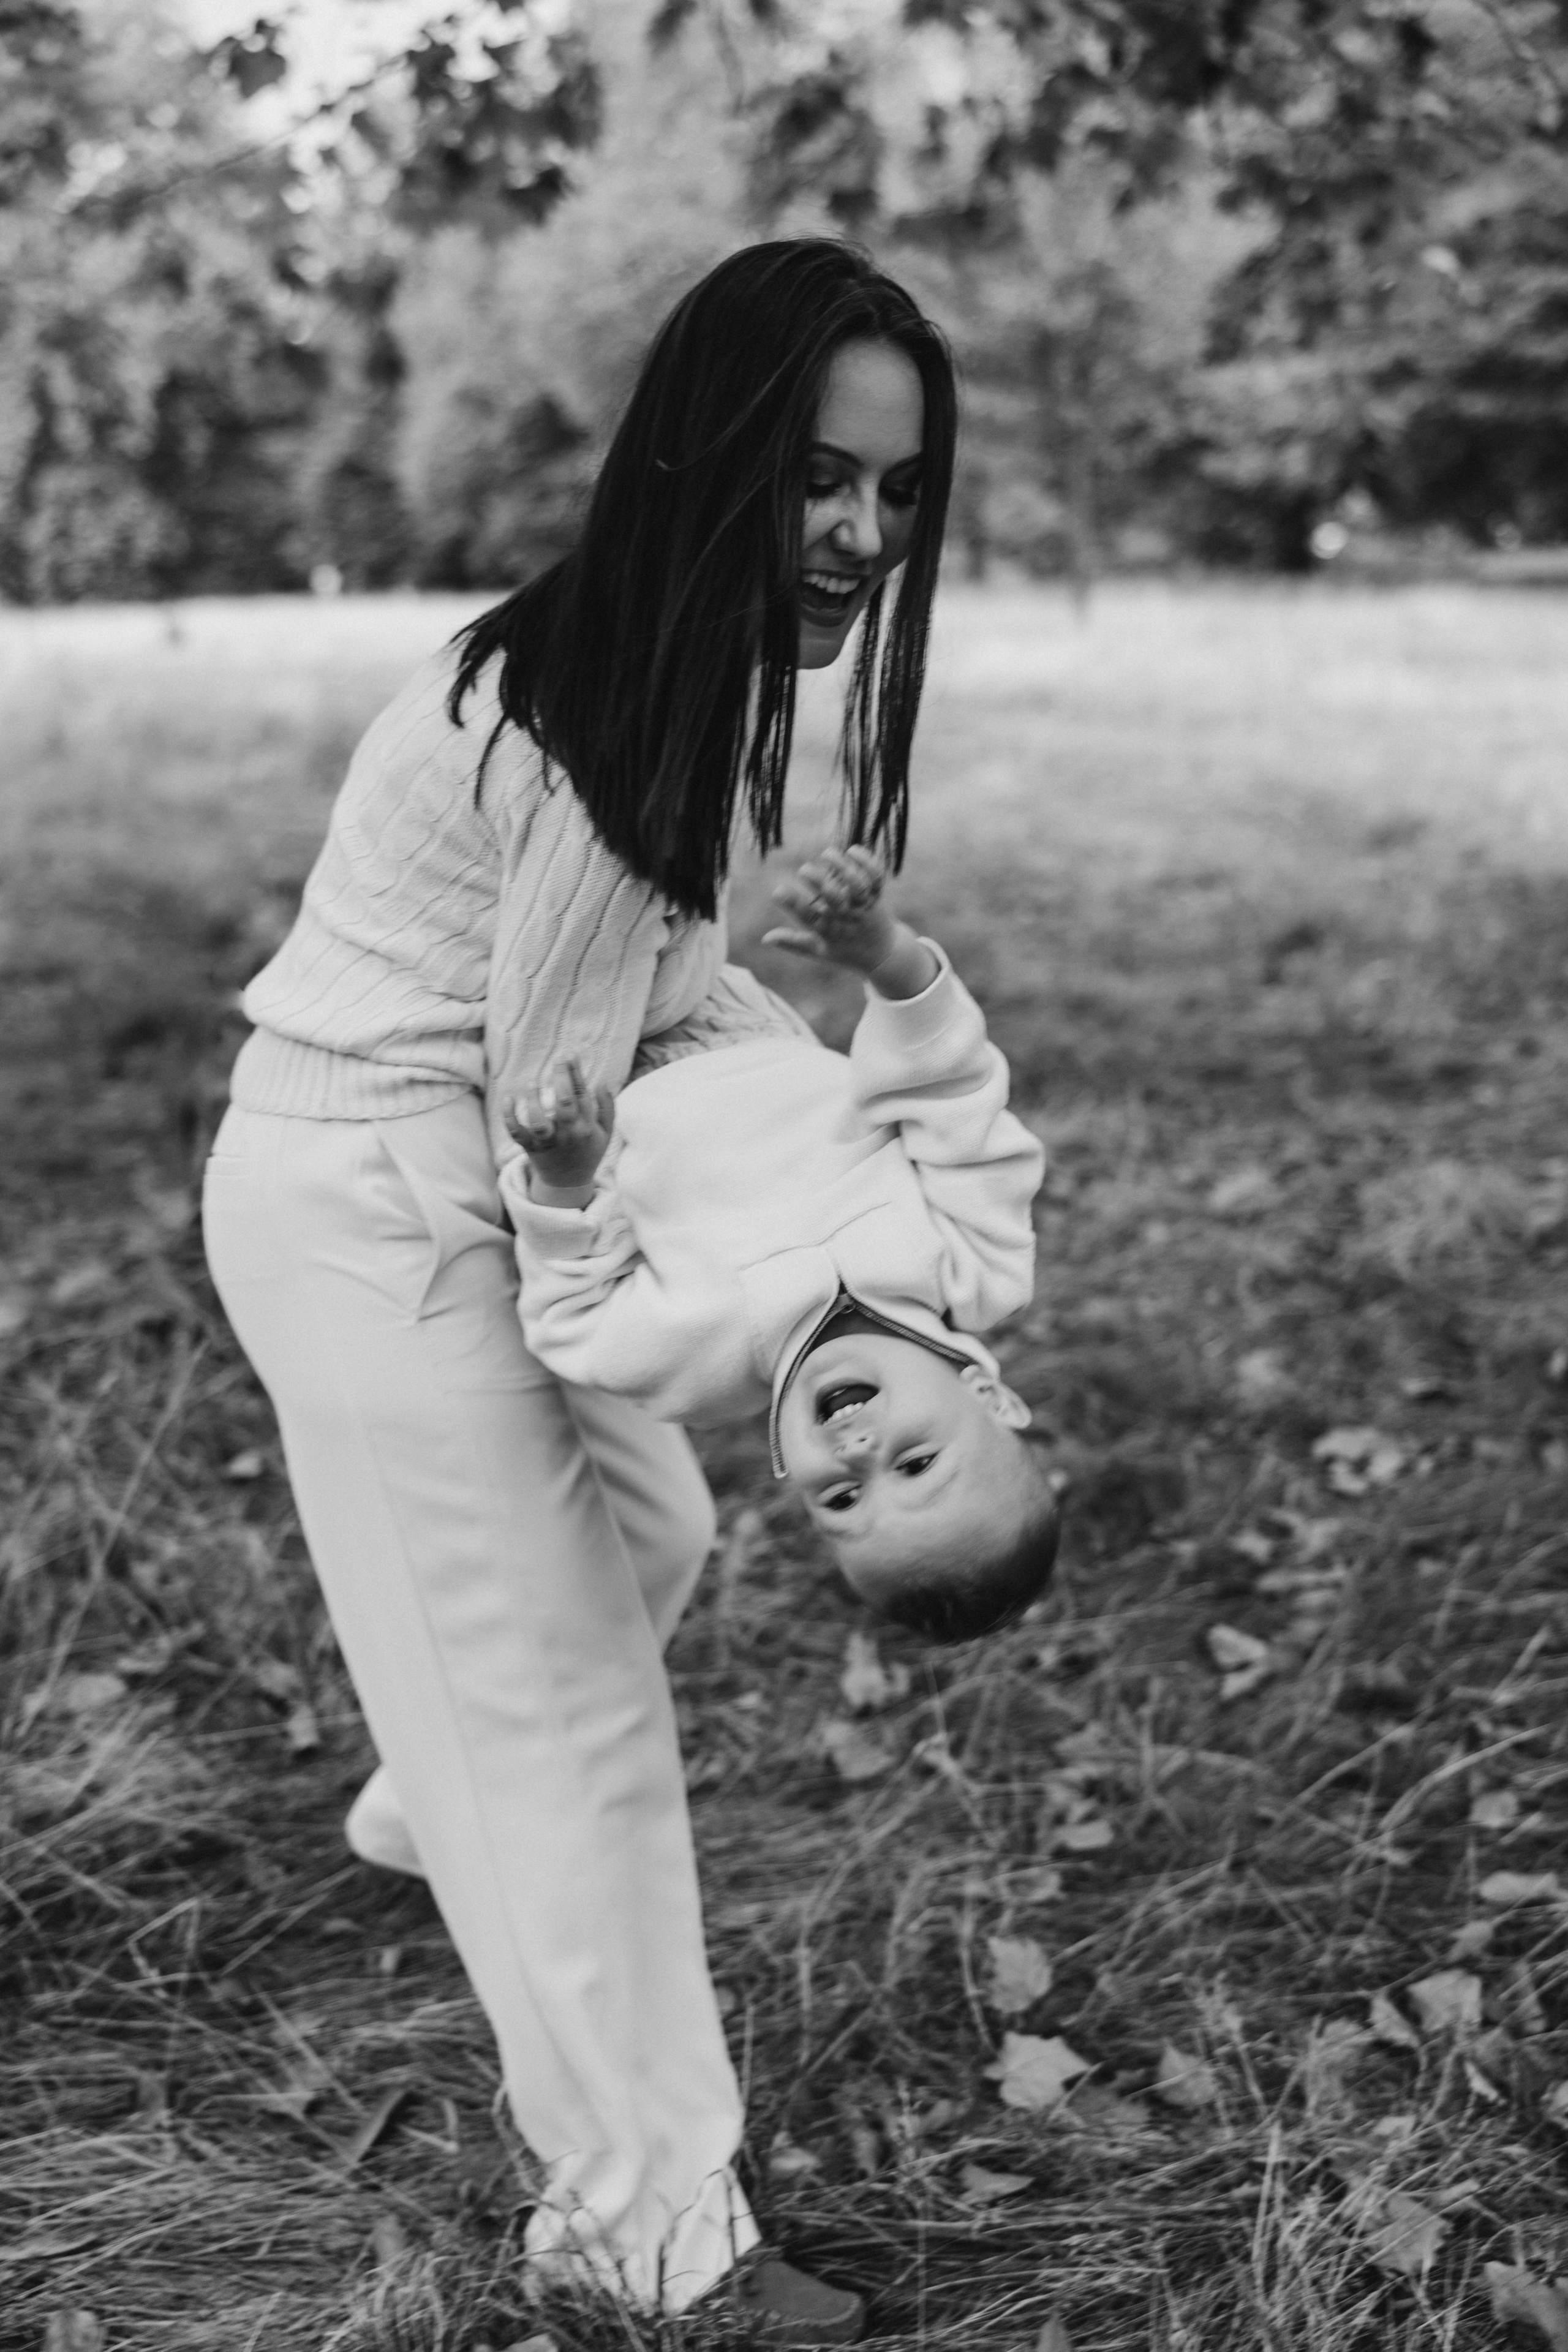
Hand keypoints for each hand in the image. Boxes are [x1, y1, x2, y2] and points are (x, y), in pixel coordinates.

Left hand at [508, 1056, 613, 1193]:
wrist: (568, 1185)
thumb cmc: (587, 1152)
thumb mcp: (605, 1133)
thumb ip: (607, 1108)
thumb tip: (601, 1083)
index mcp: (587, 1126)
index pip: (582, 1095)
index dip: (576, 1072)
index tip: (570, 1054)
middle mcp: (569, 1133)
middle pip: (565, 1104)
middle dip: (561, 1078)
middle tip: (558, 1058)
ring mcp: (549, 1142)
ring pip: (540, 1122)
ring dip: (535, 1100)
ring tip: (532, 1083)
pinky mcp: (531, 1148)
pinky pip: (518, 1134)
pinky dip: (510, 1117)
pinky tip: (508, 1099)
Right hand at [762, 845, 897, 975]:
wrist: (884, 955)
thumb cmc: (846, 951)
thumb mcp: (818, 952)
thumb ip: (793, 943)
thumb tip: (765, 938)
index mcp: (831, 932)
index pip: (810, 918)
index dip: (793, 905)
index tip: (777, 892)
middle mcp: (848, 918)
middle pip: (835, 899)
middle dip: (819, 883)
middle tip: (803, 870)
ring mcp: (865, 906)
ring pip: (857, 886)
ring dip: (844, 868)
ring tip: (827, 853)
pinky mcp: (878, 896)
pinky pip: (876, 878)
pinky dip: (868, 863)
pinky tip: (853, 849)